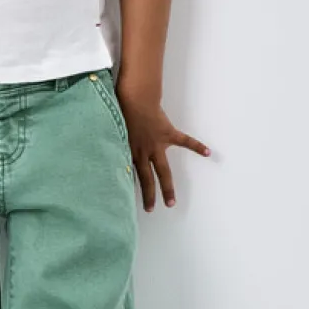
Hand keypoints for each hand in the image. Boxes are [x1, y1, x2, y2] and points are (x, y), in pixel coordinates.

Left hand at [116, 83, 210, 211]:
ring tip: (172, 201)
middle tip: (151, 209)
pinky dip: (196, 146)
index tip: (129, 196)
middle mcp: (144, 152)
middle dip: (150, 195)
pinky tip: (207, 152)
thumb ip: (113, 139)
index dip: (130, 186)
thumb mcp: (113, 128)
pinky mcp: (168, 133)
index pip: (131, 174)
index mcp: (131, 151)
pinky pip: (185, 141)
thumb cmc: (122, 109)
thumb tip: (101, 143)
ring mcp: (158, 145)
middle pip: (148, 179)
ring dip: (167, 187)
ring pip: (163, 170)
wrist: (136, 98)